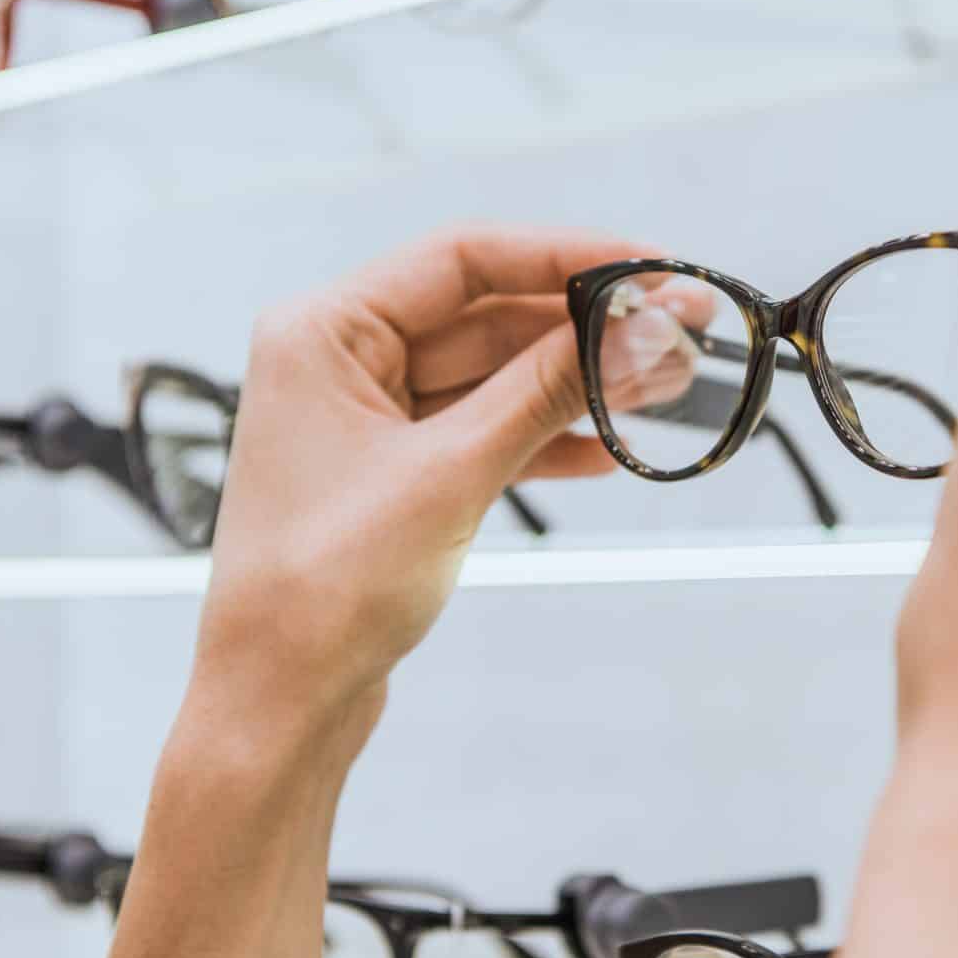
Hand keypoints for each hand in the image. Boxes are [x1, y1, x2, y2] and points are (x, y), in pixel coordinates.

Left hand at [186, 225, 657, 756]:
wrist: (280, 701)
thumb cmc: (321, 592)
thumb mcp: (450, 476)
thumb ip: (545, 395)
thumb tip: (634, 333)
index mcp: (323, 332)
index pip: (463, 258)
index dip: (565, 256)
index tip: (649, 268)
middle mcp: (339, 360)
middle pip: (485, 313)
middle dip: (584, 327)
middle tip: (678, 331)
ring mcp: (367, 417)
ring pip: (493, 375)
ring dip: (575, 383)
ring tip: (664, 385)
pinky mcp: (395, 471)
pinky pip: (483, 428)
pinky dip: (544, 435)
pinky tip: (609, 447)